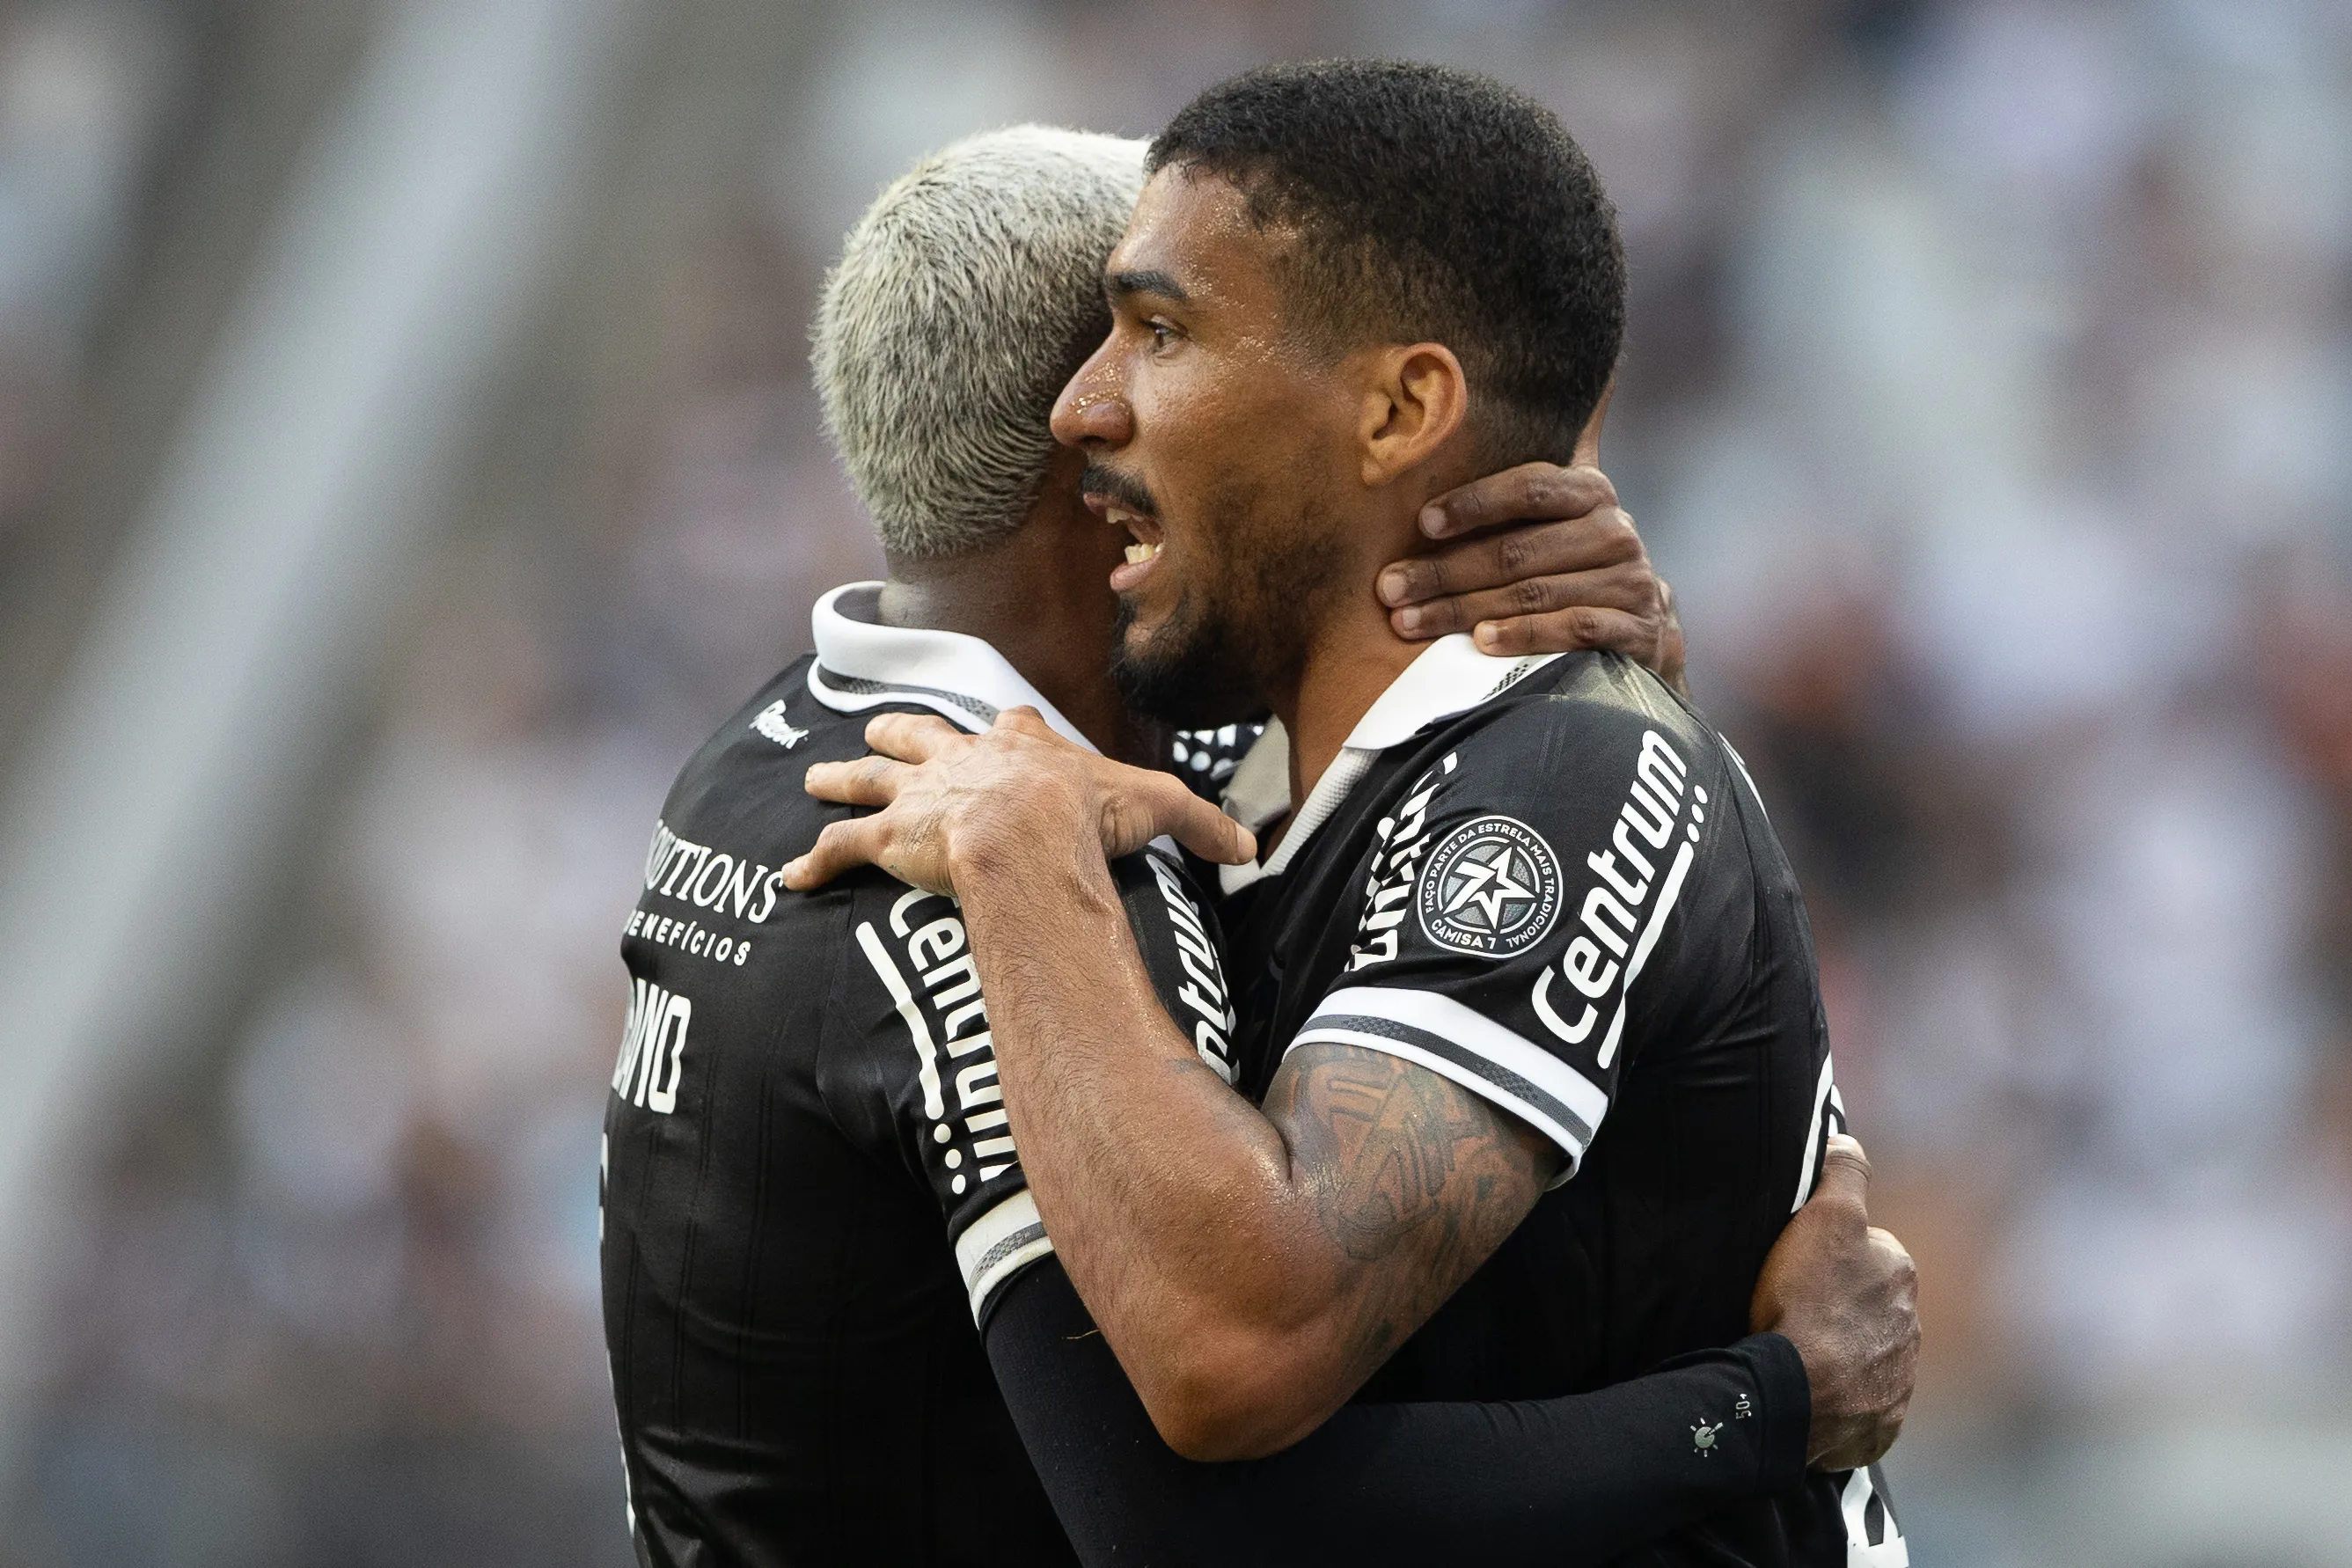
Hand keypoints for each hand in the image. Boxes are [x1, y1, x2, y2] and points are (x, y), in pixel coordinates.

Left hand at [784, 708, 1256, 893]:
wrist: (1028, 834)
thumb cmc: (1088, 818)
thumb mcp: (1158, 809)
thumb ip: (1201, 826)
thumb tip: (1251, 851)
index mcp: (1022, 747)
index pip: (1013, 726)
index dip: (1010, 728)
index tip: (1007, 722)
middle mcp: (964, 759)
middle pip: (922, 734)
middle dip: (899, 732)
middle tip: (876, 728)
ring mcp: (922, 794)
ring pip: (870, 777)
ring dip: (840, 776)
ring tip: (814, 778)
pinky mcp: (889, 836)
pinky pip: (842, 849)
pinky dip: (814, 863)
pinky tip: (789, 877)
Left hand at [1374, 463, 1684, 687]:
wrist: (1644, 626)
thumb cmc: (1574, 568)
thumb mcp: (1554, 526)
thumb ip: (1512, 503)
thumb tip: (1422, 485)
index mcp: (1589, 493)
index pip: (1528, 488)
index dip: (1473, 503)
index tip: (1422, 524)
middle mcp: (1614, 531)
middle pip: (1517, 550)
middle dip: (1443, 571)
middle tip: (1391, 589)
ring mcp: (1629, 581)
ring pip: (1533, 593)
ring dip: (1463, 610)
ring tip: (1411, 621)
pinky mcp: (1636, 629)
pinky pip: (1571, 629)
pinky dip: (1523, 635)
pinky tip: (1481, 642)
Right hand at [1749, 1134, 1919, 1471]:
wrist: (1799, 1393)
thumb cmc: (1808, 1300)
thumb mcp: (1824, 1216)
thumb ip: (1844, 1173)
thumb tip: (1847, 1138)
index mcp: (1901, 1272)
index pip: (1869, 1249)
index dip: (1831, 1252)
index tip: (1799, 1265)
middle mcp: (1912, 1326)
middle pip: (1871, 1304)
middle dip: (1842, 1304)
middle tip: (1793, 1307)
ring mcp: (1899, 1380)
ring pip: (1868, 1354)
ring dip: (1842, 1352)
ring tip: (1797, 1351)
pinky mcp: (1882, 1425)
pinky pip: (1862, 1404)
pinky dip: (1841, 1398)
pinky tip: (1810, 1391)